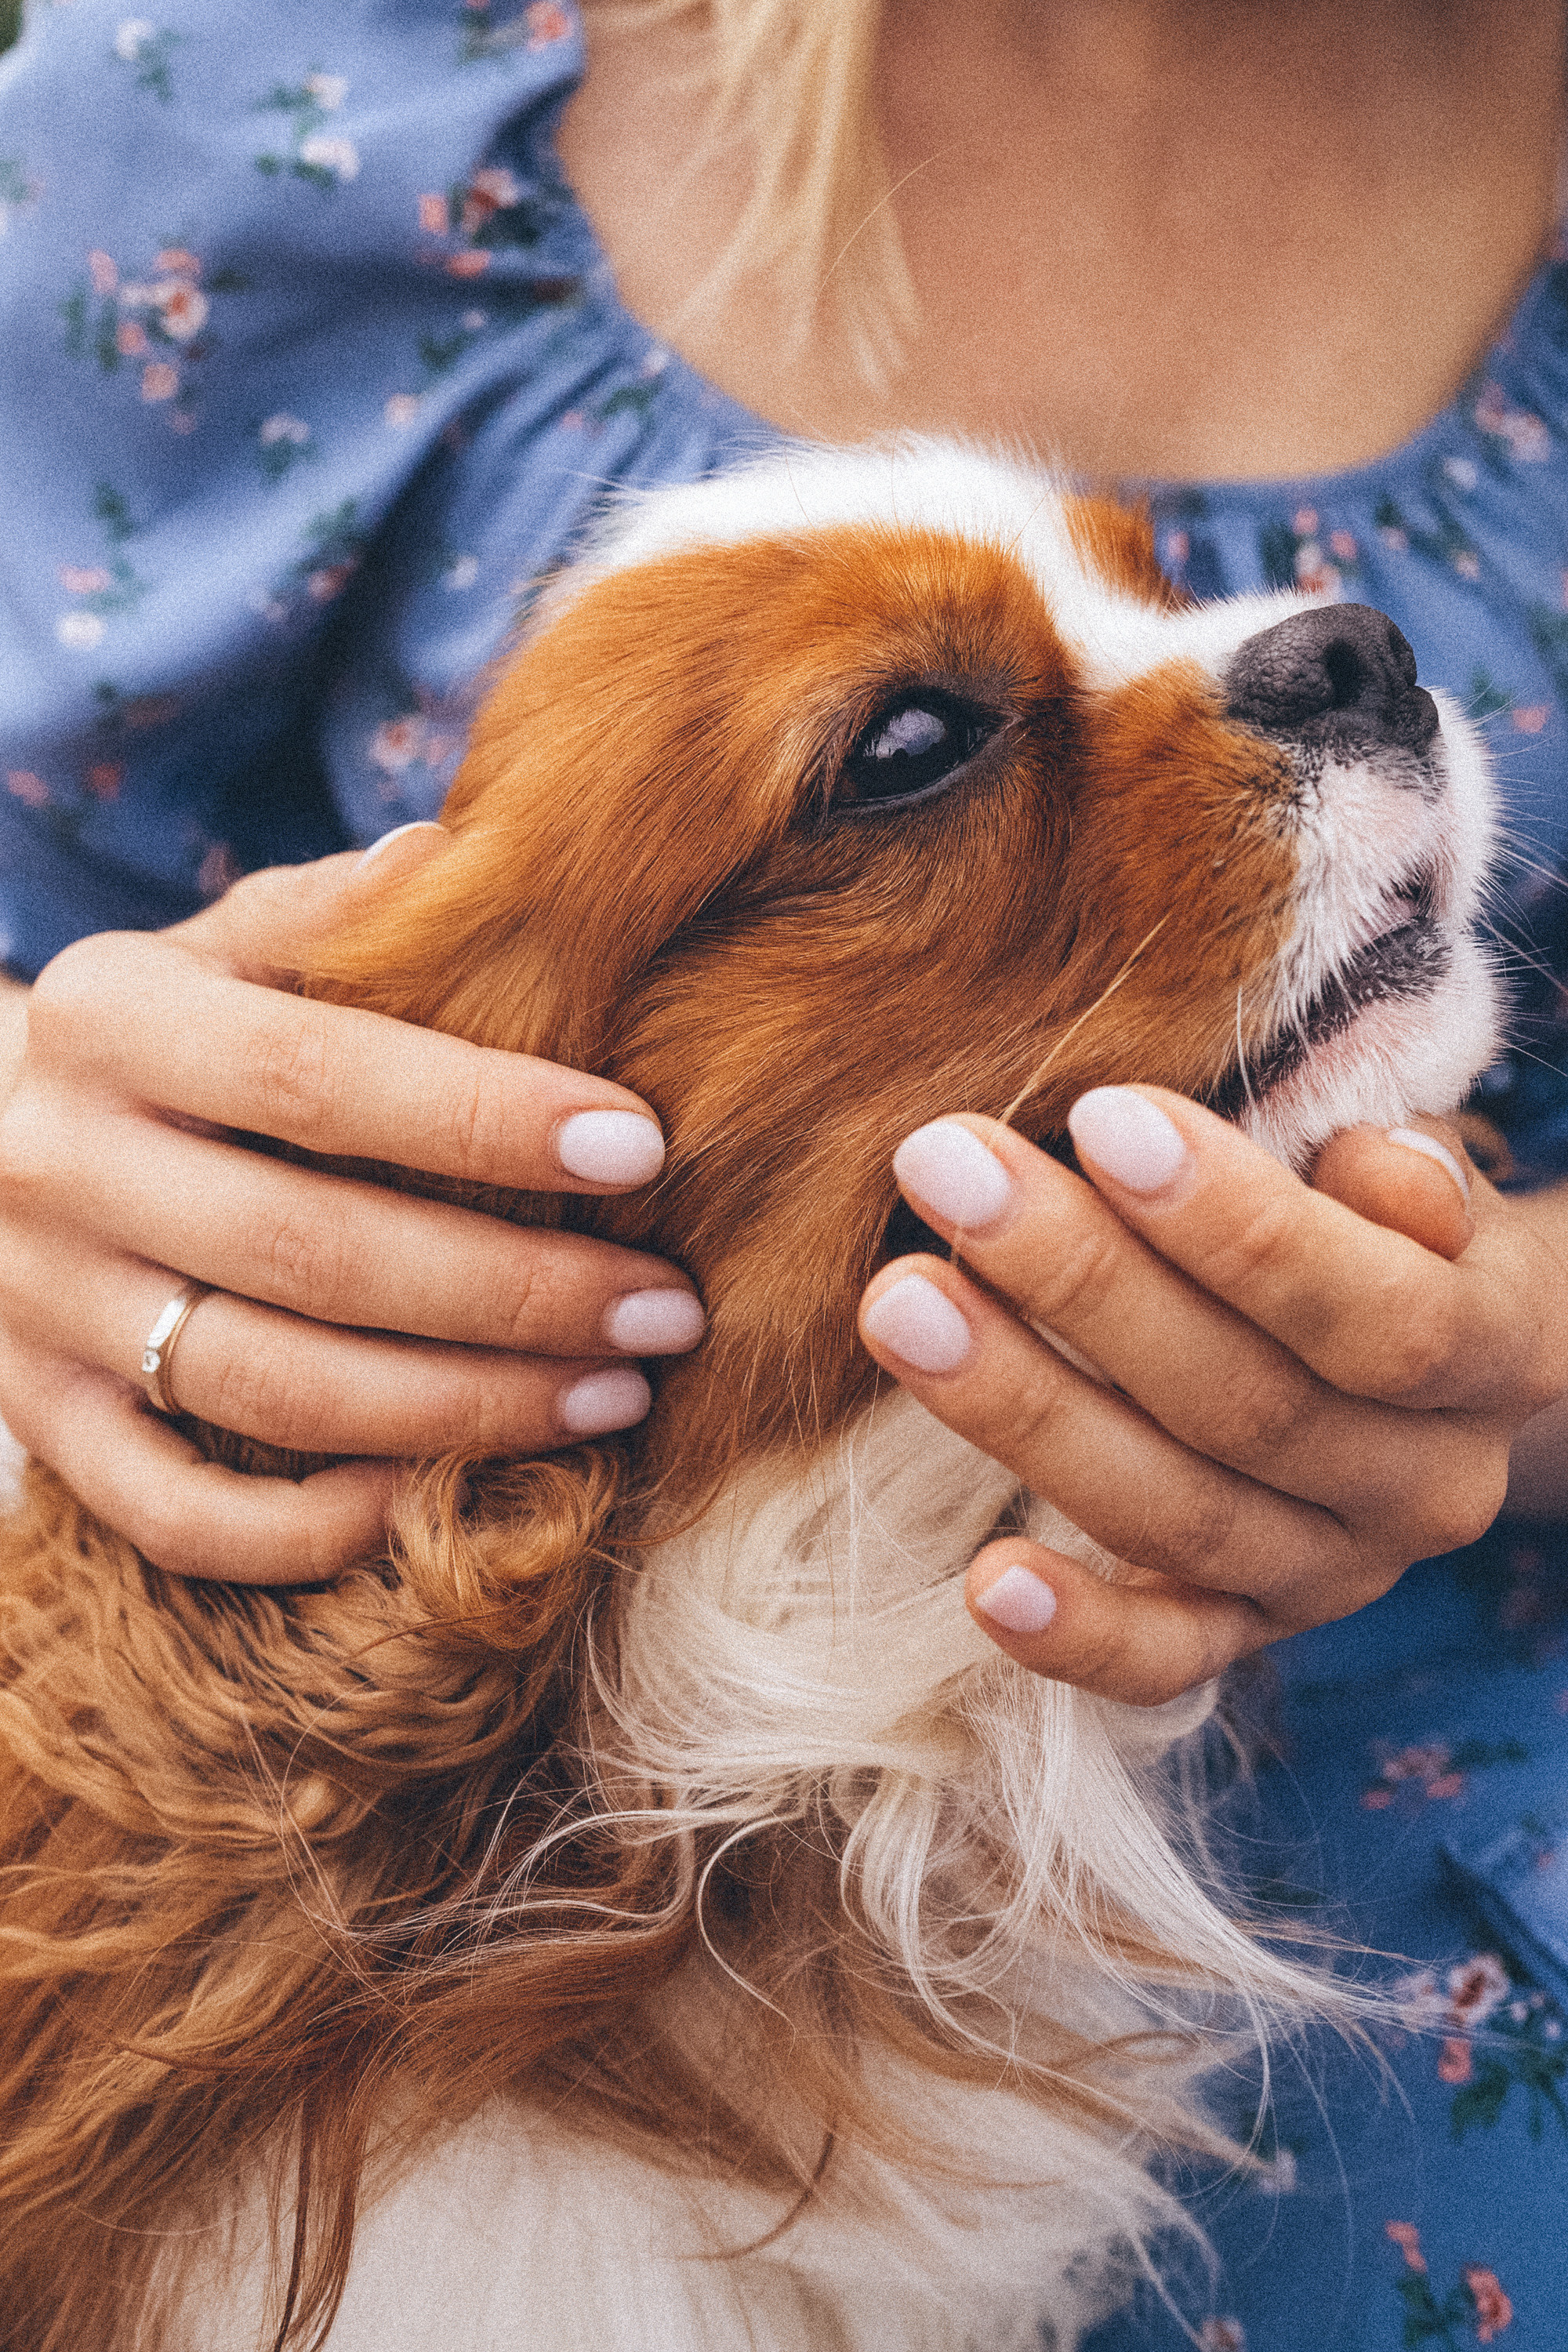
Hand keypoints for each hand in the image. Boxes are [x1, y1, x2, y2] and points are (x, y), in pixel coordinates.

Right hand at [0, 828, 703, 1582]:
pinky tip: (440, 1496)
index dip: (487, 1121)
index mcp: (114, 1018)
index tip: (641, 1148)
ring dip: (463, 1411)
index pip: (319, 1076)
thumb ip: (333, 915)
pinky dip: (312, 1526)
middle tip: (666, 1310)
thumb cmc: (171, 1031)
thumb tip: (460, 860)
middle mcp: (59, 1163)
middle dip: (516, 1293)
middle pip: (313, 1252)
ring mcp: (39, 1307)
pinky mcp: (38, 1418)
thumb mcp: (222, 944)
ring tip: (614, 1396)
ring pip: (271, 1391)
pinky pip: (174, 1511)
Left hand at [857, 1089, 1567, 1703]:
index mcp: (1496, 1352)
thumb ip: (1399, 1168)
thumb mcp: (1421, 1174)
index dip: (1237, 1225)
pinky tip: (984, 1582)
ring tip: (899, 1304)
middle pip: (1246, 1405)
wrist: (1431, 1349)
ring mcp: (1335, 1571)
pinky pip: (1168, 1658)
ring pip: (1180, 1513)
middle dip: (1082, 1281)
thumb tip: (1367, 1164)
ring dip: (1025, 1408)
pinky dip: (1078, 1632)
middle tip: (943, 1167)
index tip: (1100, 1117)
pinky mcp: (1248, 1628)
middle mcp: (1427, 1485)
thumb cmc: (1382, 1219)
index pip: (1373, 1310)